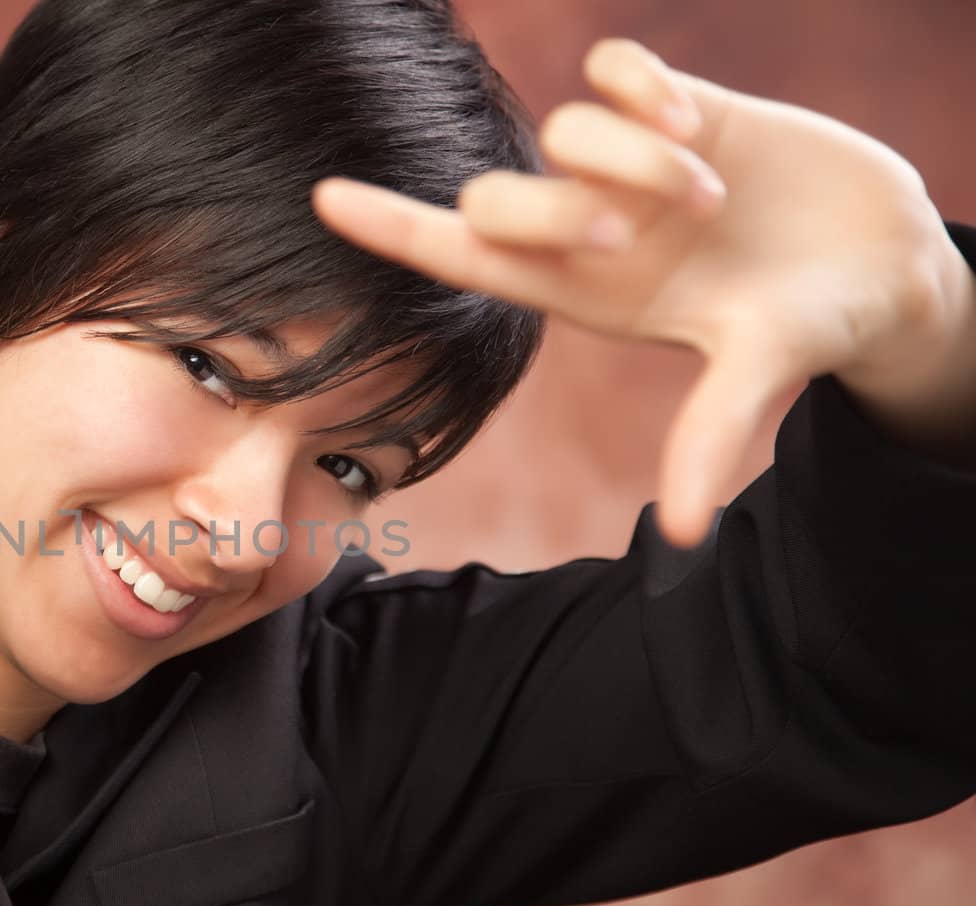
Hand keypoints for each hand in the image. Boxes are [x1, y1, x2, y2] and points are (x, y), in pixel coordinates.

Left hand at [313, 39, 970, 545]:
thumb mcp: (764, 368)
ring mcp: (624, 164)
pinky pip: (614, 68)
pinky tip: (698, 120)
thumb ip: (715, 431)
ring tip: (712, 193)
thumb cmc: (813, 322)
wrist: (884, 257)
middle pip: (498, 197)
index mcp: (582, 295)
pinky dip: (645, 89)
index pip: (462, 257)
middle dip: (558, 210)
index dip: (393, 229)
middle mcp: (588, 226)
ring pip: (562, 131)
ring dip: (636, 159)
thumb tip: (686, 534)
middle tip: (646, 231)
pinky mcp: (673, 105)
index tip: (323, 199)